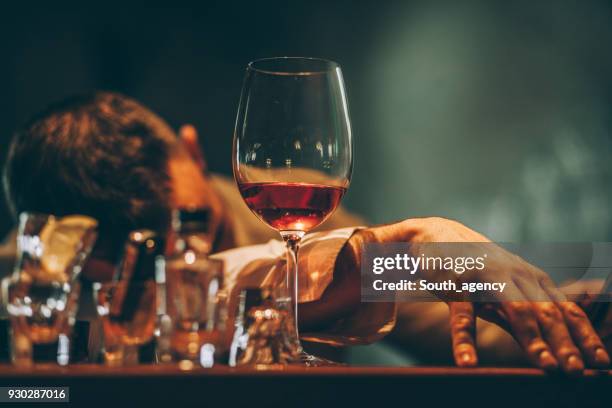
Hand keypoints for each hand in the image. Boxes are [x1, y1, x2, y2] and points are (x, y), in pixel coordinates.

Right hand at [348, 217, 609, 372]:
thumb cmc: (475, 265)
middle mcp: (515, 275)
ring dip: (534, 339)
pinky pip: (463, 315)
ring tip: (546, 366)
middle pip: (547, 312)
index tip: (601, 362)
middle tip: (578, 371)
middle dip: (565, 343)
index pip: (565, 309)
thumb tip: (552, 348)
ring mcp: (487, 278)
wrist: (435, 234)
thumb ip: (525, 312)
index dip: (585, 336)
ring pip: (516, 310)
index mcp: (531, 278)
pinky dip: (465, 340)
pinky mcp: (457, 285)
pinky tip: (467, 362)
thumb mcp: (506, 286)